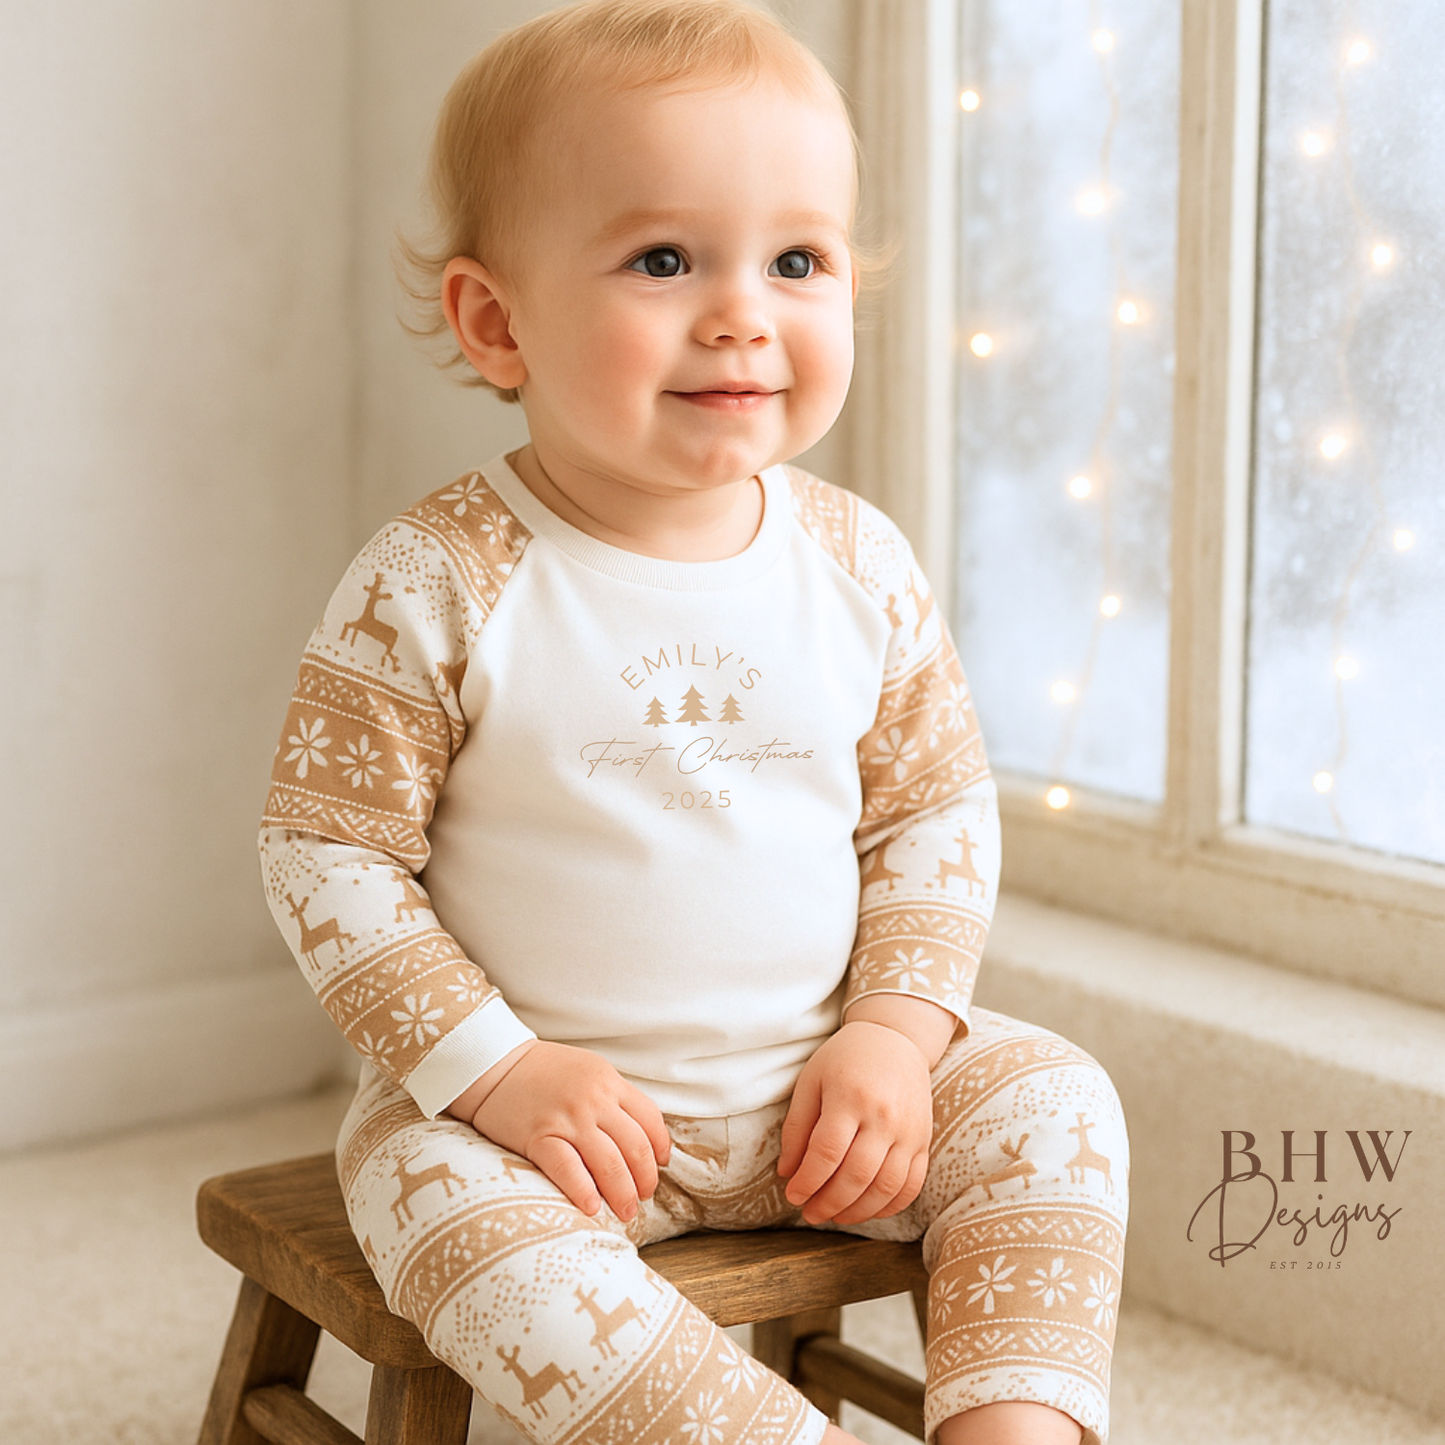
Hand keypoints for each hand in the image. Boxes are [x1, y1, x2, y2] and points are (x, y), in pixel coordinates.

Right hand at [449, 1041, 670, 1219]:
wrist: (493, 1063)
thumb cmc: (541, 1070)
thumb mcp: (587, 1069)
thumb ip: (612, 1096)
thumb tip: (638, 1134)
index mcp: (608, 1081)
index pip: (649, 1119)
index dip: (660, 1147)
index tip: (660, 1165)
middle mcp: (594, 1099)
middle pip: (634, 1147)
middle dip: (645, 1178)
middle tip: (644, 1196)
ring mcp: (567, 1119)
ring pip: (609, 1163)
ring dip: (622, 1194)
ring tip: (625, 1212)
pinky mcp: (539, 1137)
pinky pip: (568, 1170)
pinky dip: (583, 1191)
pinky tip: (591, 1208)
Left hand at [777, 1020, 934, 1225]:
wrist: (895, 1038)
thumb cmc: (845, 1059)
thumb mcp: (812, 1081)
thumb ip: (797, 1127)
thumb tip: (788, 1172)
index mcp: (850, 1097)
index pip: (828, 1152)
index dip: (808, 1181)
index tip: (793, 1196)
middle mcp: (884, 1116)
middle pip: (857, 1175)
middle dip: (829, 1202)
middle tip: (810, 1213)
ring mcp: (909, 1131)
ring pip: (886, 1187)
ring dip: (858, 1211)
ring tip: (834, 1215)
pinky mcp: (924, 1140)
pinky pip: (911, 1185)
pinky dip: (889, 1205)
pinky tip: (867, 1209)